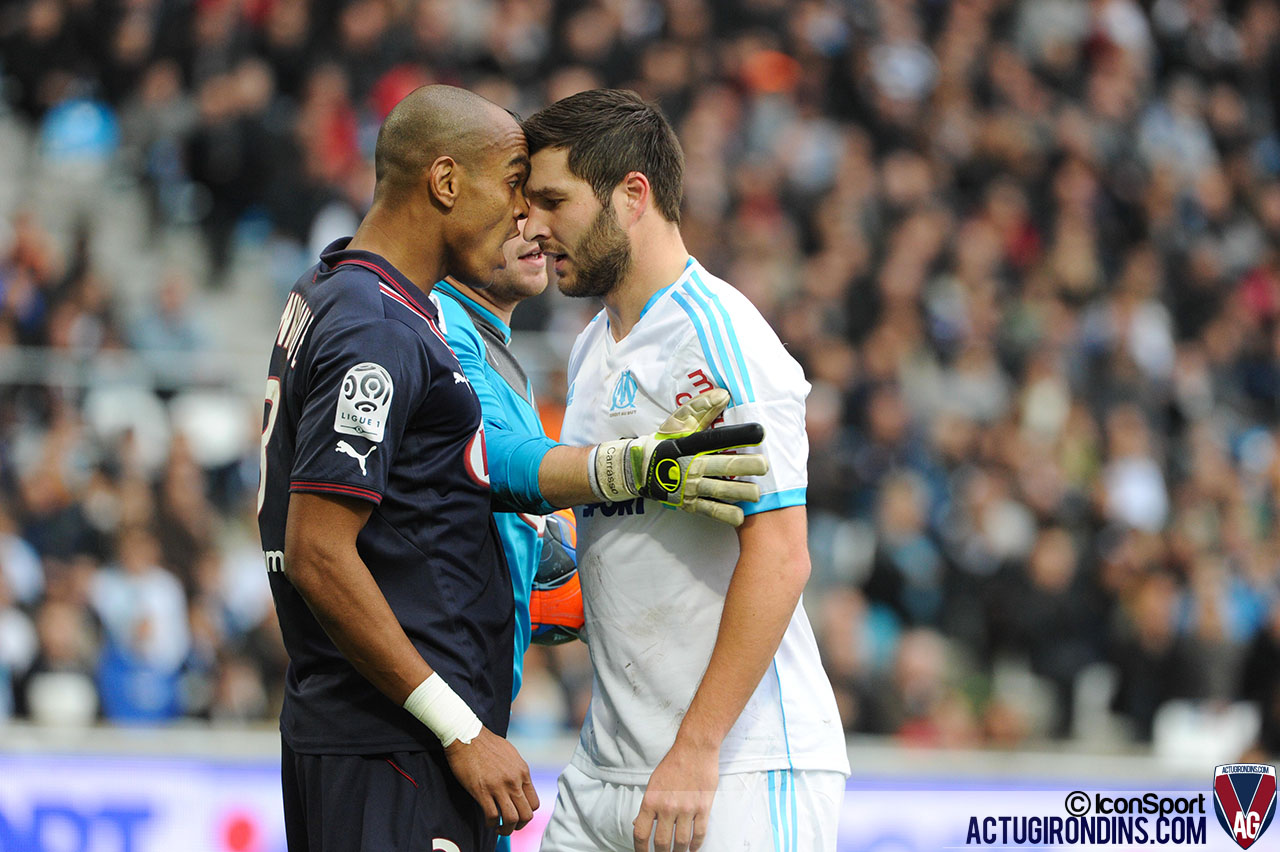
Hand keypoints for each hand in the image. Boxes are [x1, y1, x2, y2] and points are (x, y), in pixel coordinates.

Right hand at [444, 726, 538, 834]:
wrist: (467, 735)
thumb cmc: (486, 744)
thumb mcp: (510, 755)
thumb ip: (517, 772)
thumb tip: (518, 788)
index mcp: (523, 772)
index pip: (534, 803)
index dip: (527, 813)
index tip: (518, 815)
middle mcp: (514, 781)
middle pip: (526, 815)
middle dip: (519, 826)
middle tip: (510, 827)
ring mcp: (499, 787)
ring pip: (512, 819)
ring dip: (506, 829)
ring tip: (499, 829)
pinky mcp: (482, 791)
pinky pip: (493, 816)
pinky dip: (492, 824)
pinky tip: (488, 822)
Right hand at [595, 389, 769, 526]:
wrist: (638, 470)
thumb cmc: (664, 442)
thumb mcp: (678, 422)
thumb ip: (701, 407)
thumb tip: (724, 395)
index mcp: (690, 444)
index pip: (716, 438)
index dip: (738, 435)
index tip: (759, 432)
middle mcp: (692, 466)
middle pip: (722, 465)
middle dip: (745, 466)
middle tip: (764, 465)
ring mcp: (691, 486)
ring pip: (719, 490)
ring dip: (740, 492)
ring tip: (757, 493)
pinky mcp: (690, 502)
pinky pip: (710, 510)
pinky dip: (725, 514)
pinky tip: (740, 516)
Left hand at [633, 742, 719, 851]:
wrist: (695, 749)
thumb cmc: (674, 764)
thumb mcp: (654, 783)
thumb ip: (648, 806)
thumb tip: (639, 823)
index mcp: (651, 800)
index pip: (641, 833)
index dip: (641, 849)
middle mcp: (667, 807)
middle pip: (662, 842)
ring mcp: (686, 809)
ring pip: (682, 842)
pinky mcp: (703, 808)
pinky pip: (699, 833)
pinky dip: (696, 845)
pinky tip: (693, 848)